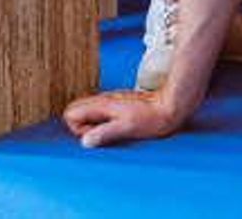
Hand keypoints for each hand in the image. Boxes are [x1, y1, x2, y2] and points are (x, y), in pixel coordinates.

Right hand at [63, 88, 188, 147]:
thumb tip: (85, 141)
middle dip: (82, 127)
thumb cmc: (151, 118)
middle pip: (76, 111)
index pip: (71, 113)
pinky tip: (119, 127)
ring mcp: (110, 102)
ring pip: (88, 113)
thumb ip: (104, 133)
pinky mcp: (118, 105)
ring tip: (112, 130)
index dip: (78, 128)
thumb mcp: (127, 128)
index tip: (95, 135)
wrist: (170, 106)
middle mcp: (103, 100)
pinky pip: (100, 114)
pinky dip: (103, 122)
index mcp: (102, 105)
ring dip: (93, 125)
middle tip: (102, 134)